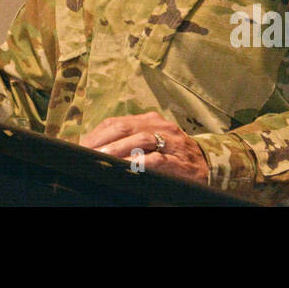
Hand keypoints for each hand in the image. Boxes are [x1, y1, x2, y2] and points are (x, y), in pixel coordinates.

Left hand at [81, 112, 209, 183]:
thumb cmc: (173, 154)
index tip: (80, 146)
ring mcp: (171, 142)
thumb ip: (128, 141)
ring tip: (102, 159)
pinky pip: (158, 160)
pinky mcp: (179, 162)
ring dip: (118, 150)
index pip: (116, 122)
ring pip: (140, 140)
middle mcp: (159, 126)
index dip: (96, 134)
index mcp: (149, 120)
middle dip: (102, 141)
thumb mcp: (151, 142)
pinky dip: (141, 163)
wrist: (209, 164)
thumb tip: (95, 149)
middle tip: (86, 153)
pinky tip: (128, 167)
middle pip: (125, 127)